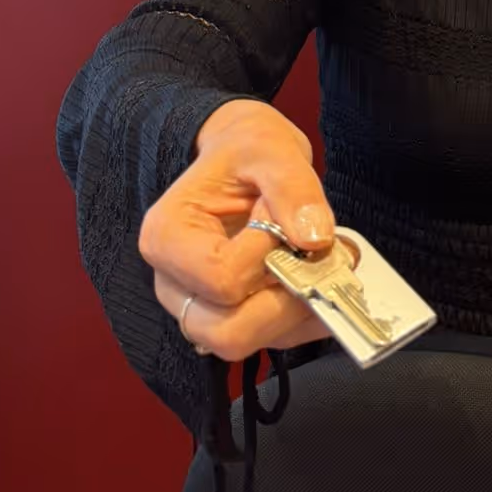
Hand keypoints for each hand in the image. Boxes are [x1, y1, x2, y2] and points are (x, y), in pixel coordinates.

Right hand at [139, 98, 335, 359]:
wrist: (244, 159)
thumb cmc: (246, 150)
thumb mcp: (270, 149)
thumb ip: (293, 189)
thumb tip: (314, 240)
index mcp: (167, 239)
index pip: (221, 280)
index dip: (267, 256)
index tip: (279, 215)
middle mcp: (175, 285)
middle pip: (228, 333)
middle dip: (286, 300)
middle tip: (314, 253)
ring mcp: (202, 309)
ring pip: (255, 342)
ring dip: (303, 307)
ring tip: (324, 257)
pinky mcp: (234, 318)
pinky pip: (276, 339)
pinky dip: (310, 314)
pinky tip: (323, 273)